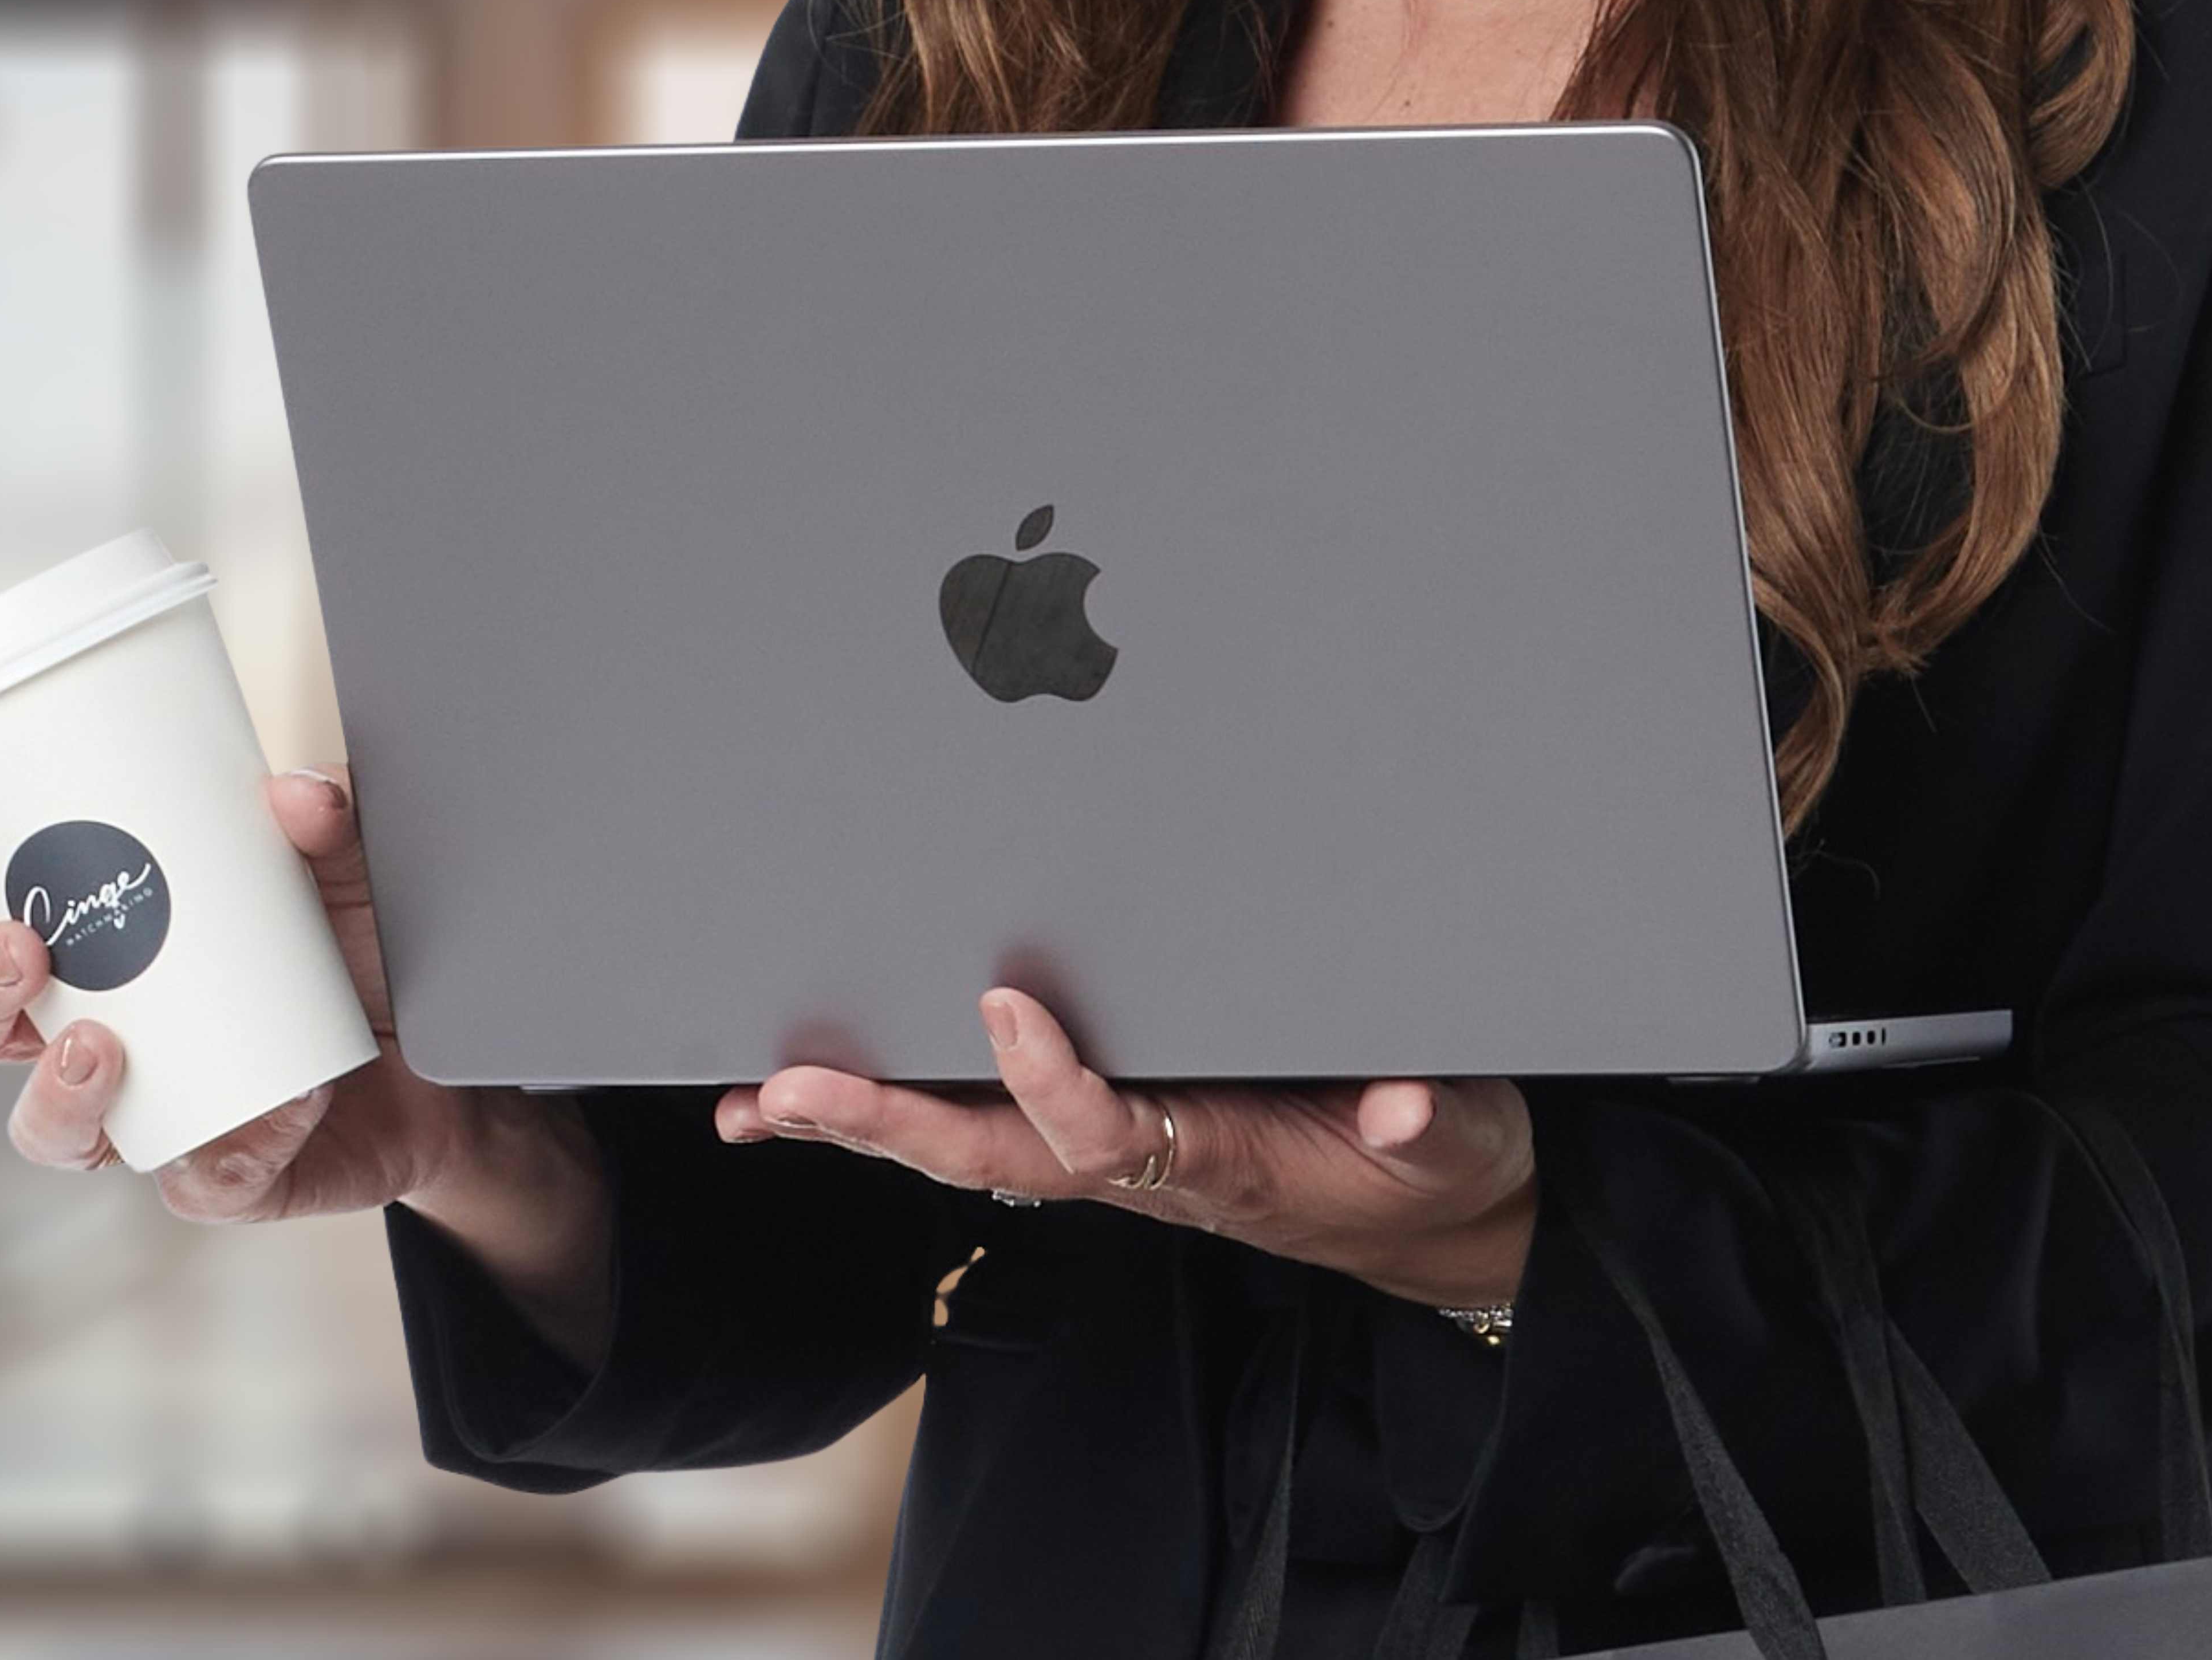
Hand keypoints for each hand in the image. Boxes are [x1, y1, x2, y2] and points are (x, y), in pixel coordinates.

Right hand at [0, 770, 610, 1356]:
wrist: (455, 1058)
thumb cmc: (363, 944)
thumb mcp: (351, 863)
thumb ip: (329, 817)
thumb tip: (292, 795)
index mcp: (101, 937)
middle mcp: (100, 1028)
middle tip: (15, 946)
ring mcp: (153, 1111)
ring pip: (45, 1128)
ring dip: (54, 1094)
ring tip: (99, 1045)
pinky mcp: (227, 1176)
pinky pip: (200, 1181)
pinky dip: (226, 1152)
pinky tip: (273, 1111)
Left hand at [716, 988, 1536, 1309]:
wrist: (1427, 1210)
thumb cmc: (1432, 1162)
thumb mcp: (1454, 1139)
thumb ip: (1429, 1119)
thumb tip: (1401, 1105)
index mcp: (1218, 1156)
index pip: (1112, 1127)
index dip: (1053, 1076)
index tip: (1005, 1001)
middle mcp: (1145, 1161)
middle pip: (995, 1150)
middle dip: (886, 1122)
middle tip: (783, 1091)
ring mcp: (1118, 1149)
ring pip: (972, 1139)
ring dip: (863, 1121)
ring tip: (757, 1098)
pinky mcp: (1114, 1125)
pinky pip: (990, 1118)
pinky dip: (902, 1107)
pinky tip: (827, 1093)